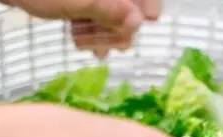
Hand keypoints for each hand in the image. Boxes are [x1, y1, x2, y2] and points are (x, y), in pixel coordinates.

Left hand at [1, 0, 161, 55]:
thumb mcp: (74, 2)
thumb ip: (108, 10)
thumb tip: (140, 22)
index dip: (147, 5)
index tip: (143, 25)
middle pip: (129, 4)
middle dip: (118, 27)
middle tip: (104, 45)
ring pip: (112, 12)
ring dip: (102, 32)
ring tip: (84, 44)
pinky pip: (95, 13)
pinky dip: (91, 28)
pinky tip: (79, 40)